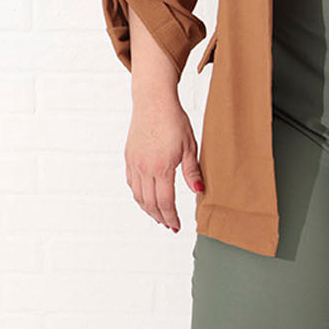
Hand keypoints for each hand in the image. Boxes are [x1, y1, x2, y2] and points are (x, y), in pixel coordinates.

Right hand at [124, 93, 204, 232]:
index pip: (165, 202)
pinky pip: (131, 183)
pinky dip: (138, 195)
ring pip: (138, 195)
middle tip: (169, 225)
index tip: (177, 226)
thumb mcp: (189, 146)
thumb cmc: (174, 121)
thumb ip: (192, 171)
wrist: (153, 101)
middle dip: (160, 217)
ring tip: (159, 216)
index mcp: (161, 168)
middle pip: (150, 203)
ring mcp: (134, 163)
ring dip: (148, 209)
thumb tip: (199, 191)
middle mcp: (144, 168)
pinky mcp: (129, 157)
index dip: (171, 217)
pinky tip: (146, 198)